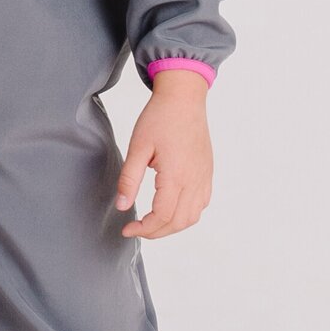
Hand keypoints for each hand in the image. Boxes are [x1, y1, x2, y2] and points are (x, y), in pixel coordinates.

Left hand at [114, 70, 212, 237]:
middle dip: (156, 232)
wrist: (184, 98)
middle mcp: (194, 179)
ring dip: (172, 226)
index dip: (144, 228)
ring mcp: (204, 177)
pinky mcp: (207, 172)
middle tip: (136, 228)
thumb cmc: (159, 118)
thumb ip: (129, 179)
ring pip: (193, 216)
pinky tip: (171, 208)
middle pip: (179, 222)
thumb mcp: (137, 147)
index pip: (162, 216)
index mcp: (176, 175)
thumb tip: (122, 206)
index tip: (127, 228)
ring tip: (152, 222)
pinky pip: (202, 203)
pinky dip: (187, 214)